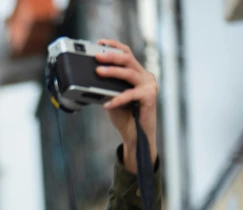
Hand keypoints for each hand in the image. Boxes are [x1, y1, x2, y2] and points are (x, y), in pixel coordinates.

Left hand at [95, 39, 158, 171]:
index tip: (99, 42)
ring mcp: (149, 85)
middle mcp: (145, 76)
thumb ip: (107, 85)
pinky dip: (117, 99)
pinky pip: (131, 94)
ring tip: (98, 72)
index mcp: (137, 73)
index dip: (114, 46)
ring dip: (113, 71)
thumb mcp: (112, 96)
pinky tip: (107, 104)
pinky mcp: (150, 97)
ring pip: (129, 73)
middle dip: (111, 55)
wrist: (135, 134)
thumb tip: (92, 75)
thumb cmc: (125, 115)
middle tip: (96, 56)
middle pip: (128, 59)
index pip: (127, 53)